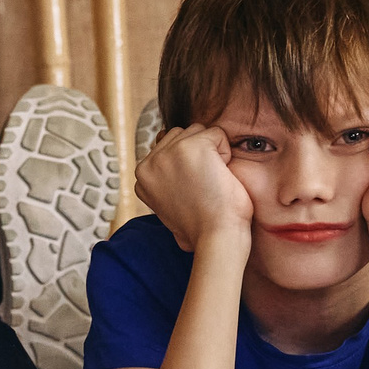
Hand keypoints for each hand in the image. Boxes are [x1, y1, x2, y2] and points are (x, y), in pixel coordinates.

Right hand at [134, 123, 253, 255]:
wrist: (216, 236)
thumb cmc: (201, 227)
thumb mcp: (169, 206)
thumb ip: (165, 181)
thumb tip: (170, 161)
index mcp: (143, 177)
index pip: (168, 148)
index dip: (188, 166)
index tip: (193, 190)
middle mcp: (149, 163)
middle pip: (181, 135)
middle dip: (199, 154)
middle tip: (204, 184)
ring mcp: (168, 153)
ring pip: (198, 132)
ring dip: (212, 152)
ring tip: (212, 180)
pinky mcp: (192, 147)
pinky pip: (217, 134)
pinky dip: (226, 153)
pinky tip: (221, 176)